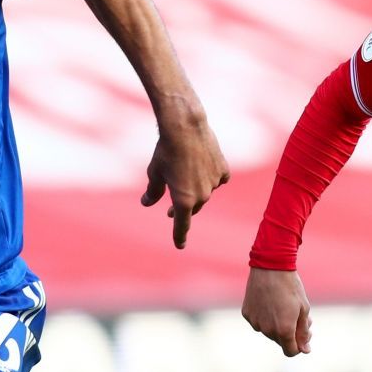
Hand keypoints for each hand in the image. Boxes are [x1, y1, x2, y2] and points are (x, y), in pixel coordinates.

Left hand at [141, 111, 229, 248]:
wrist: (186, 126)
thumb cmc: (166, 150)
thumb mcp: (155, 173)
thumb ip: (153, 192)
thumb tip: (147, 203)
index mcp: (183, 200)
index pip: (181, 225)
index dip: (179, 237)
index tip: (180, 245)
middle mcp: (202, 196)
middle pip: (193, 207)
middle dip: (183, 209)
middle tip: (169, 209)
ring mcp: (215, 183)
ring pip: (205, 192)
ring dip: (196, 189)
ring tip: (185, 171)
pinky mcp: (223, 170)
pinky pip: (218, 179)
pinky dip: (211, 178)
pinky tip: (204, 168)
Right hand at [242, 266, 312, 355]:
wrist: (270, 266)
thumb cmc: (291, 287)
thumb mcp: (303, 309)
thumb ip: (303, 332)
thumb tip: (305, 350)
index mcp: (284, 330)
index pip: (291, 352)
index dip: (299, 346)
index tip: (304, 335)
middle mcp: (267, 330)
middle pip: (280, 341)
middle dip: (290, 333)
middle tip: (298, 317)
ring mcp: (255, 322)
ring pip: (269, 332)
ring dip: (278, 325)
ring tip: (285, 307)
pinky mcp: (247, 314)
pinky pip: (258, 322)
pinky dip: (265, 317)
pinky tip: (271, 302)